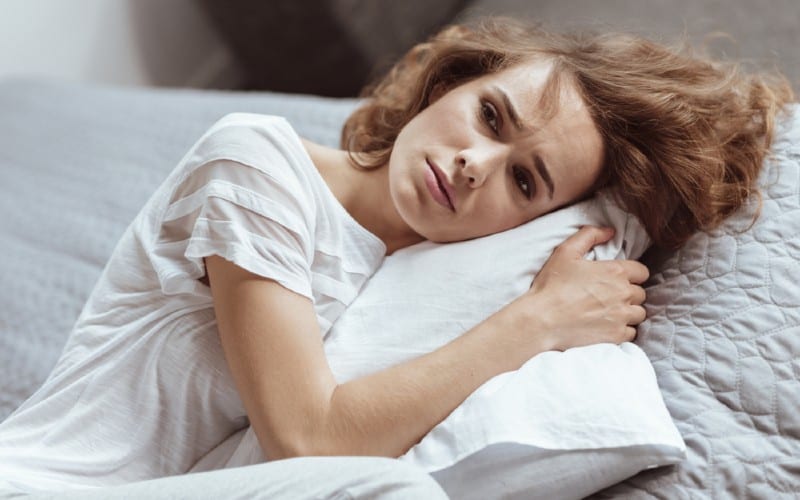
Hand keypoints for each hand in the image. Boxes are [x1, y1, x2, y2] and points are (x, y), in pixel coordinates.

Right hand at [509, 226, 648, 352]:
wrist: (542, 319)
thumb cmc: (552, 285)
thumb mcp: (565, 252)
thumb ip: (589, 235)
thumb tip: (610, 231)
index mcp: (615, 272)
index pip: (642, 272)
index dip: (631, 274)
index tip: (617, 279)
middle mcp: (623, 294)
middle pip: (640, 294)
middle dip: (628, 294)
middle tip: (609, 297)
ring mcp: (621, 316)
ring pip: (638, 314)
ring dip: (628, 312)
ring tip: (610, 313)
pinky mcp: (616, 335)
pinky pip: (631, 333)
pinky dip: (623, 330)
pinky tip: (607, 327)